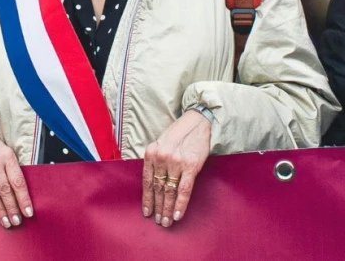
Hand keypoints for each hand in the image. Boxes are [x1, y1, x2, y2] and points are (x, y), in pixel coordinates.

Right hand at [0, 121, 32, 228]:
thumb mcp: (7, 150)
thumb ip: (13, 169)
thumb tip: (22, 193)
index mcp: (6, 155)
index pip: (17, 181)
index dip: (23, 199)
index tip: (28, 212)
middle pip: (5, 190)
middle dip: (12, 208)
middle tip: (17, 221)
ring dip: (0, 211)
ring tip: (6, 222)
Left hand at [141, 110, 210, 227]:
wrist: (198, 122)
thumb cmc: (179, 133)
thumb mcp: (161, 143)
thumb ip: (156, 160)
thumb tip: (154, 184)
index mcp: (151, 152)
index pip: (147, 181)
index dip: (147, 199)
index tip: (146, 212)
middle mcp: (161, 158)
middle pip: (158, 188)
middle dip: (157, 207)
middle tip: (158, 221)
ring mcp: (176, 162)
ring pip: (169, 191)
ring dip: (167, 209)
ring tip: (166, 222)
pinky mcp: (190, 166)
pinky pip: (183, 190)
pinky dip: (180, 204)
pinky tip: (177, 215)